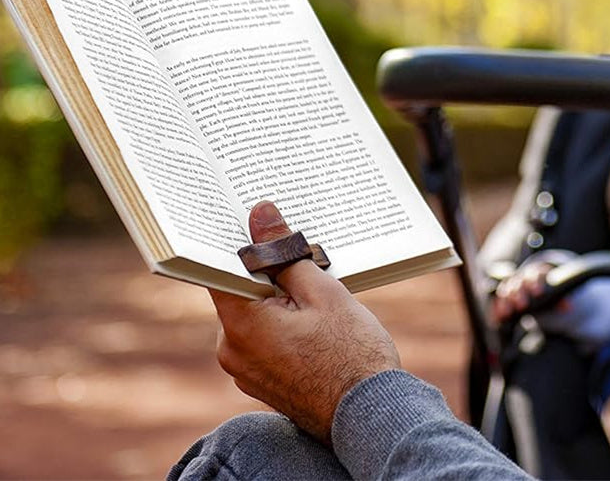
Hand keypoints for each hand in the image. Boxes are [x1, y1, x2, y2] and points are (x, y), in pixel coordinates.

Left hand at [210, 201, 399, 443]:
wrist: (369, 415)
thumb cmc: (351, 352)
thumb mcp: (321, 290)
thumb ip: (284, 253)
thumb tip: (260, 214)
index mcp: (240, 325)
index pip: (221, 269)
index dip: (238, 241)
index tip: (255, 218)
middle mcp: (232, 351)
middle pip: (239, 290)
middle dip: (268, 268)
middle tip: (303, 253)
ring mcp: (245, 370)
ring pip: (254, 313)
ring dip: (278, 295)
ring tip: (317, 288)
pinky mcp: (261, 380)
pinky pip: (263, 336)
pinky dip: (282, 320)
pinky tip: (315, 317)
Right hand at [491, 261, 555, 321]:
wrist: (535, 291)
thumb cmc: (546, 295)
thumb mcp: (554, 297)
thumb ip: (560, 301)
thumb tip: (568, 307)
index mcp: (536, 274)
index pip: (536, 274)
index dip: (536, 282)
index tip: (539, 293)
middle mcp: (521, 277)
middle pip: (519, 281)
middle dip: (520, 292)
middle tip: (522, 305)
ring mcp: (511, 284)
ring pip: (506, 288)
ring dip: (506, 300)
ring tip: (507, 313)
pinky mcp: (502, 294)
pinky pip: (497, 298)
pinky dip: (497, 307)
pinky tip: (497, 318)